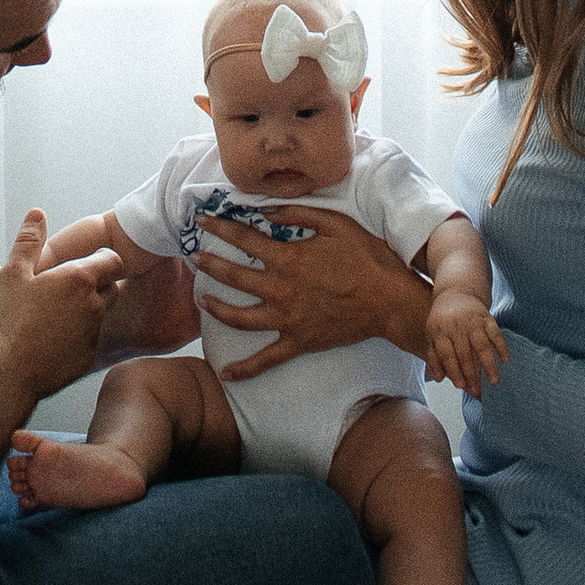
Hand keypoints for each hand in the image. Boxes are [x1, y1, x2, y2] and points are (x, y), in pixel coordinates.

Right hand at [0, 210, 121, 407]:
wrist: (12, 373)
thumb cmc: (11, 320)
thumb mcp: (12, 274)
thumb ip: (28, 241)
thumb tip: (36, 212)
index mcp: (79, 279)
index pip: (111, 260)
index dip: (100, 259)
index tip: (83, 262)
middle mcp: (94, 304)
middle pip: (109, 285)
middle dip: (94, 283)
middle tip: (65, 286)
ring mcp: (93, 332)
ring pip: (100, 312)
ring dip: (86, 308)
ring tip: (56, 311)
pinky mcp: (88, 356)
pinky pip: (89, 338)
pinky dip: (78, 335)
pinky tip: (53, 337)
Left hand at [205, 203, 430, 378]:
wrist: (388, 301)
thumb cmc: (366, 258)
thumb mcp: (335, 223)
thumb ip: (298, 213)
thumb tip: (266, 210)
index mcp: (288, 259)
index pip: (244, 240)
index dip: (220, 229)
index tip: (203, 222)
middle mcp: (281, 290)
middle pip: (234, 277)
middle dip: (210, 264)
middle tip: (195, 256)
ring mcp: (287, 319)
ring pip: (240, 318)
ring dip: (217, 308)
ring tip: (202, 300)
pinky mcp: (298, 342)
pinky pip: (266, 360)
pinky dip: (244, 369)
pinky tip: (226, 373)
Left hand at [424, 296, 507, 392]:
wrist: (456, 292)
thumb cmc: (442, 319)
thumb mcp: (432, 335)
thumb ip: (434, 357)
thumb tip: (439, 378)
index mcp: (440, 331)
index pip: (447, 355)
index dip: (454, 371)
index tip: (461, 387)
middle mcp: (456, 326)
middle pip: (465, 353)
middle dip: (471, 374)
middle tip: (477, 391)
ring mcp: (472, 321)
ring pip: (482, 345)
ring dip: (489, 365)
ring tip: (494, 381)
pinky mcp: (486, 317)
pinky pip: (495, 333)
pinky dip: (501, 346)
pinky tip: (505, 360)